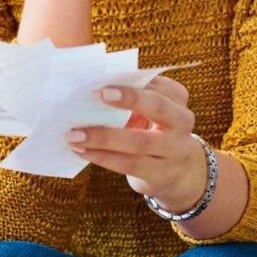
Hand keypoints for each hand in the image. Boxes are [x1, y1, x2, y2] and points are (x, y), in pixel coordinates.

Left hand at [65, 75, 204, 209]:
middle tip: (99, 95)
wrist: (174, 172)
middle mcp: (182, 123)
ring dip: (103, 137)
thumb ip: (129, 100)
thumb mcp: (148, 113)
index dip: (134, 83)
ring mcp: (175, 151)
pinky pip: (129, 164)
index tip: (105, 83)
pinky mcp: (161, 174)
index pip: (160, 84)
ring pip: (139, 142)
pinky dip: (102, 157)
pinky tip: (81, 151)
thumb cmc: (151, 131)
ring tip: (74, 135)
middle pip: (158, 107)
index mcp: (177, 99)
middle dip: (130, 99)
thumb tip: (90, 92)